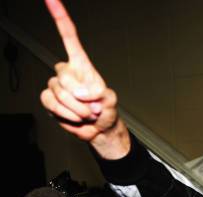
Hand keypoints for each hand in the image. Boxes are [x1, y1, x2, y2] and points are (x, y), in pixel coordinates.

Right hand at [40, 0, 128, 158]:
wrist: (98, 128)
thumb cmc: (105, 110)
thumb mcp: (110, 100)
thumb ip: (100, 94)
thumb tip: (84, 94)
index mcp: (81, 64)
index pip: (69, 37)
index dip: (60, 18)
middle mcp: (66, 72)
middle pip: (63, 75)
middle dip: (81, 95)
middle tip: (93, 106)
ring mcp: (56, 86)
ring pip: (59, 92)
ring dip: (77, 108)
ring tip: (87, 113)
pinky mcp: (49, 99)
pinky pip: (52, 103)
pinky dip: (67, 114)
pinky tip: (76, 117)